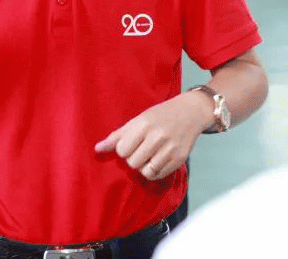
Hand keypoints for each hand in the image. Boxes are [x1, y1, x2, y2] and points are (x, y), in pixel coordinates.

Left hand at [94, 92, 211, 180]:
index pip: (122, 150)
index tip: (130, 144)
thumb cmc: (159, 116)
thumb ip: (117, 136)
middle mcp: (158, 136)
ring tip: (148, 156)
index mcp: (144, 124)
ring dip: (143, 167)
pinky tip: (157, 161)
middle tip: (141, 150)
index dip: (123, 150)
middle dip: (133, 159)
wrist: (190, 112)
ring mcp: (170, 149)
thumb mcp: (138, 120)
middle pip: (132, 162)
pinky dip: (154, 171)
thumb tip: (97, 149)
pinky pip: (159, 175)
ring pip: (145, 172)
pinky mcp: (180, 159)